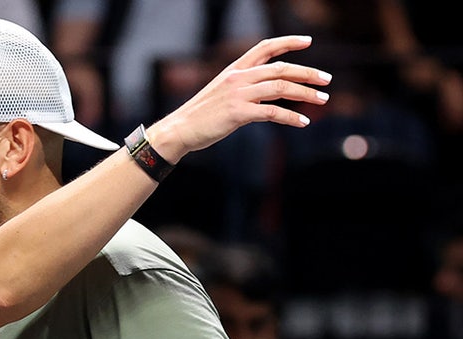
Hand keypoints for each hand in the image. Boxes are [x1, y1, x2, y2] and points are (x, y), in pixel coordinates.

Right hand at [148, 35, 331, 162]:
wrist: (180, 129)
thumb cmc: (201, 114)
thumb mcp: (221, 92)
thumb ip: (243, 86)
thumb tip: (267, 89)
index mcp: (234, 70)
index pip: (265, 47)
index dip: (288, 42)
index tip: (308, 41)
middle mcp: (238, 78)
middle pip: (281, 69)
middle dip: (308, 73)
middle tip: (327, 80)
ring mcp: (238, 95)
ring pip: (281, 88)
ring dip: (305, 94)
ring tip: (322, 100)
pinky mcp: (238, 113)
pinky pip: (272, 112)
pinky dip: (291, 118)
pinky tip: (303, 123)